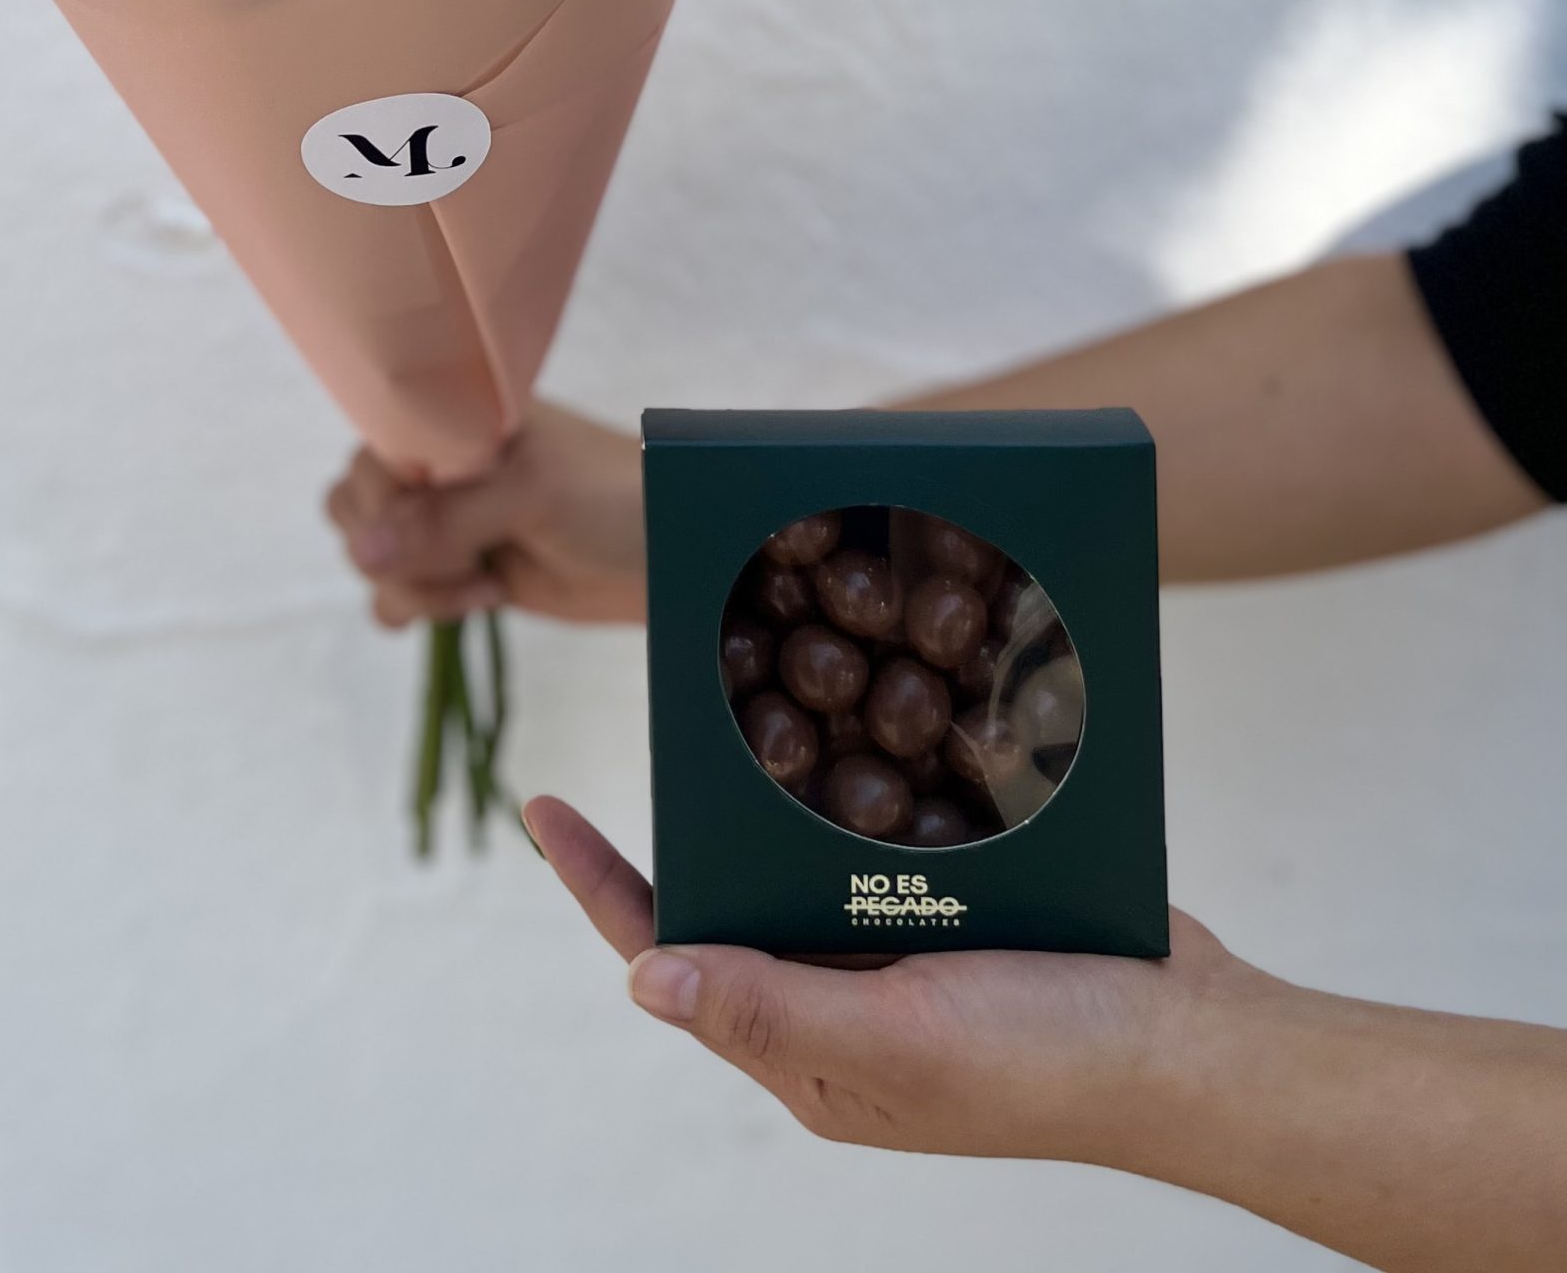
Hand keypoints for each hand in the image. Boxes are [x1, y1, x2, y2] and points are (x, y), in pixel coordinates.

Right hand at [325, 400, 645, 625]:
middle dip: (398, 549)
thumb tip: (358, 552)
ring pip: (371, 561)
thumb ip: (444, 520)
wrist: (669, 555)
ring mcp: (445, 523)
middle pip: (355, 511)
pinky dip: (423, 609)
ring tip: (484, 581)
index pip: (367, 455)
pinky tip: (485, 598)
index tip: (427, 528)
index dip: (381, 502)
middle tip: (465, 554)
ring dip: (416, 586)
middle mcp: (438, 466)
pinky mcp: (456, 572)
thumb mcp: (530, 494)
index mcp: (450, 422)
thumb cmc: (610, 497)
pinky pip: (395, 597)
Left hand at [528, 798, 1566, 1271]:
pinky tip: (859, 697)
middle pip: (730, 891)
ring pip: (804, 847)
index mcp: (807, 1043)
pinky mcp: (962, 898)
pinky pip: (885, 829)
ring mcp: (901, 946)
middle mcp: (839, 995)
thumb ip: (775, 1011)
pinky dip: (864, 768)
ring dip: (775, 771)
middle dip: (687, 806)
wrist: (1200, 1045)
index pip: (670, 954)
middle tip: (662, 702)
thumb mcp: (900, 1044)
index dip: (599, 882)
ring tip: (744, 677)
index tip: (540, 802)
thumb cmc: (1049, 1062)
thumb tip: (645, 979)